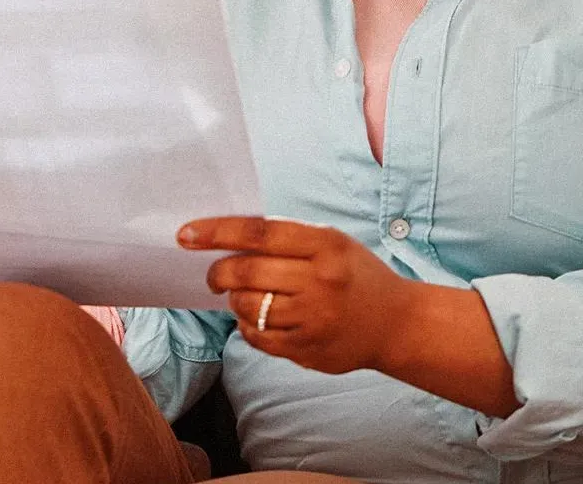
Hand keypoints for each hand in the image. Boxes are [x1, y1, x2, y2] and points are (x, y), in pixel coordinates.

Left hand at [180, 216, 410, 375]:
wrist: (397, 324)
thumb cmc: (356, 276)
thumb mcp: (332, 242)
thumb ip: (287, 238)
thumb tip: (226, 239)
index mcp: (325, 245)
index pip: (258, 234)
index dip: (215, 232)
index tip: (185, 235)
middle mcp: (320, 281)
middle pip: (246, 272)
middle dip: (218, 273)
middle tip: (214, 276)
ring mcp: (314, 318)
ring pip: (247, 307)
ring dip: (234, 301)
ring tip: (243, 298)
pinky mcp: (308, 350)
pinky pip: (257, 337)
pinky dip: (247, 326)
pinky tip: (257, 319)